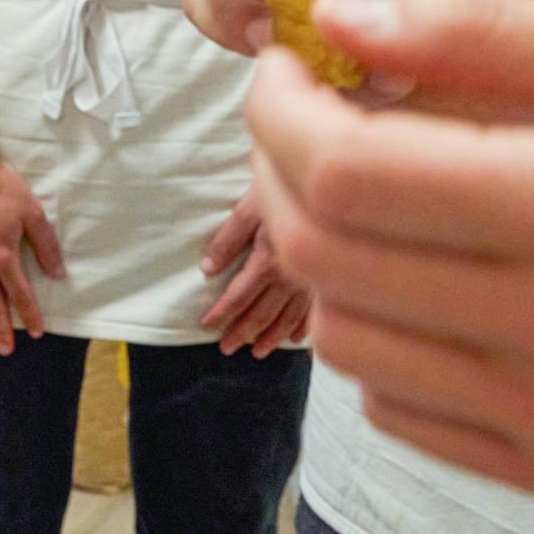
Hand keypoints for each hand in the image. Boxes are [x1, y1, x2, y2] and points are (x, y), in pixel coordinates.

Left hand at [198, 185, 311, 357]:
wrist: (325, 182)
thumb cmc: (283, 187)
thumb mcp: (249, 208)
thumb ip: (227, 240)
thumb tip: (207, 269)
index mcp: (268, 261)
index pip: (238, 297)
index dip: (221, 313)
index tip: (207, 325)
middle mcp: (290, 278)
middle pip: (261, 315)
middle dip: (241, 333)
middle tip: (226, 349)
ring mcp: (312, 283)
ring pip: (287, 320)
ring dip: (269, 338)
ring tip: (255, 352)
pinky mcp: (327, 281)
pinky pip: (314, 313)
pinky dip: (302, 329)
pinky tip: (294, 339)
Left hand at [249, 0, 533, 514]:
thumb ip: (489, 31)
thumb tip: (338, 19)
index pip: (347, 172)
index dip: (279, 112)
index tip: (284, 71)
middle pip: (325, 257)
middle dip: (276, 171)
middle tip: (302, 122)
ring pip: (347, 343)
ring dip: (321, 256)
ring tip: (363, 197)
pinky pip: (403, 416)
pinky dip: (379, 340)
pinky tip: (420, 281)